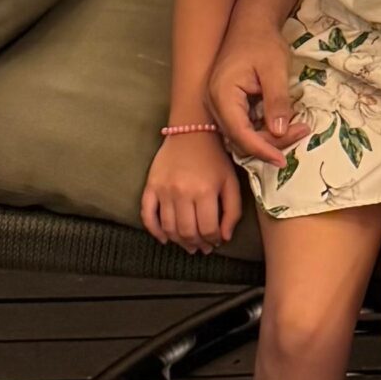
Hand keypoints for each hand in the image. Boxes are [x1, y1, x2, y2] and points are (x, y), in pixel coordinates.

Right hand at [141, 131, 241, 253]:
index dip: (213, 240)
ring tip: (188, 245)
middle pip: (187, 232)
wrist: (191, 131)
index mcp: (205, 191)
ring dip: (178, 241)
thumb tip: (224, 237)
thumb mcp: (231, 182)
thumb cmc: (215, 158)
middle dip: (196, 244)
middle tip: (202, 248)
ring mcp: (164, 190)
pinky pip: (147, 215)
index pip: (207, 229)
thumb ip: (232, 211)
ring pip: (168, 228)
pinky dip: (154, 231)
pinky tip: (164, 239)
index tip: (216, 242)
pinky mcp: (150, 186)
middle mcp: (182, 192)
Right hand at [209, 19, 306, 163]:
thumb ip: (277, 100)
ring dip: (268, 138)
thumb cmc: (262, 42)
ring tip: (298, 128)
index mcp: (222, 94)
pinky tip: (283, 123)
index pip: (240, 134)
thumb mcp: (275, 69)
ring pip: (242, 135)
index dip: (262, 149)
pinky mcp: (227, 105)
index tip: (282, 160)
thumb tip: (279, 132)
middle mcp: (214, 103)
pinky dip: (262, 129)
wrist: (251, 24)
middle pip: (240, 138)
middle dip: (270, 143)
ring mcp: (218, 105)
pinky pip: (243, 126)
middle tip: (302, 131)